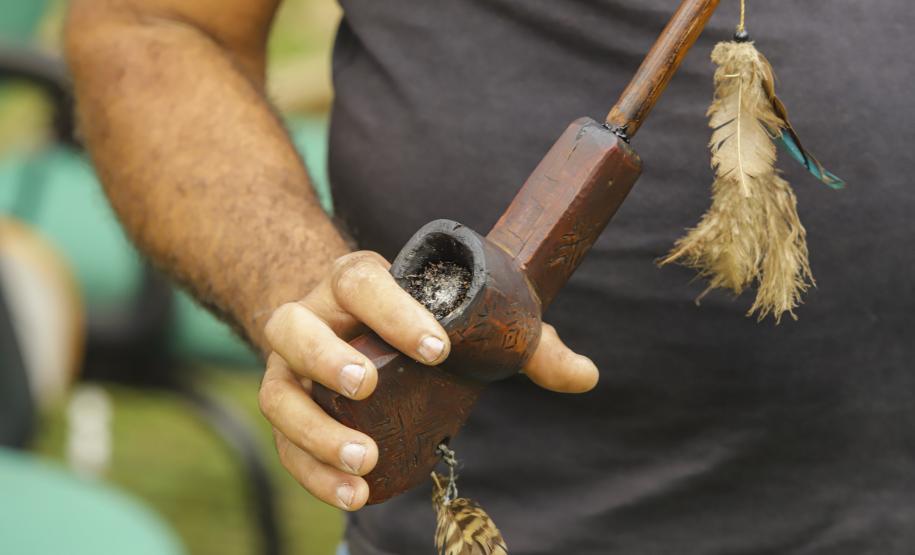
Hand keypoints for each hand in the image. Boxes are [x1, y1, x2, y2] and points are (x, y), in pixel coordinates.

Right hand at [259, 251, 598, 510]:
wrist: (345, 321)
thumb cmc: (414, 320)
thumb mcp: (462, 320)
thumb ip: (524, 345)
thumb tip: (586, 375)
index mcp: (356, 281)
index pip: (362, 281)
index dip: (393, 312)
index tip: (437, 348)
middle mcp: (312, 315)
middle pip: (295, 326)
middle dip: (328, 357)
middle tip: (369, 388)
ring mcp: (290, 364)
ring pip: (278, 390)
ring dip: (314, 427)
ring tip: (363, 459)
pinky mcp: (286, 406)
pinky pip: (282, 440)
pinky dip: (311, 469)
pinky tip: (352, 492)